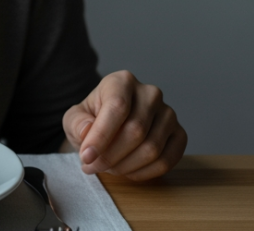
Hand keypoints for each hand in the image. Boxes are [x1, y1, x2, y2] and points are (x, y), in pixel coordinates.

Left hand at [62, 70, 186, 179]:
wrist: (110, 127)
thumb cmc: (91, 120)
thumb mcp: (74, 118)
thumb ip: (77, 123)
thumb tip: (87, 131)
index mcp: (122, 81)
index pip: (118, 107)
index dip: (102, 136)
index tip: (86, 157)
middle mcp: (150, 93)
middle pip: (136, 131)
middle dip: (110, 156)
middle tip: (92, 166)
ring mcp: (168, 114)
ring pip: (152, 149)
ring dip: (125, 166)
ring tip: (107, 168)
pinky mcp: (179, 134)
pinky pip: (167, 160)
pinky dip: (145, 173)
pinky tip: (128, 171)